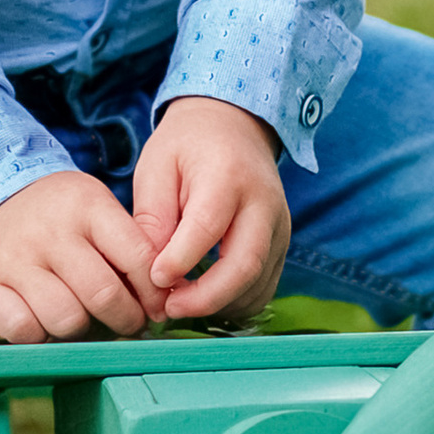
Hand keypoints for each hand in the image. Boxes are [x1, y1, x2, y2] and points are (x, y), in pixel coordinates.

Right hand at [0, 168, 168, 341]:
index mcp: (87, 206)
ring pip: (66, 319)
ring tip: (84, 317)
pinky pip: (24, 331)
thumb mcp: (96, 209)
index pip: (138, 257)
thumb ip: (129, 246)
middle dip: (126, 320)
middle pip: (103, 296)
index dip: (155, 293)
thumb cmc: (58, 214)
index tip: (157, 308)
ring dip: (82, 330)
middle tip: (128, 323)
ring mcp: (15, 259)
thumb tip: (164, 300)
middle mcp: (50, 232)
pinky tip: (44, 319)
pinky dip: (40, 335)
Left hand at [130, 95, 290, 323]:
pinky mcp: (281, 245)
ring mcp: (279, 226)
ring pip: (257, 285)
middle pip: (245, 265)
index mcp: (227, 175)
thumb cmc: (187, 146)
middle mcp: (263, 203)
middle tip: (167, 309)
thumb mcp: (156, 167)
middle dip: (205, 298)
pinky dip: (234, 302)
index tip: (153, 280)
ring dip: (218, 305)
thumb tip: (152, 273)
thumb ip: (152, 218)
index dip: (179, 260)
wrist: (232, 125)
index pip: (207, 227)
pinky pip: (263, 287)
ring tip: (180, 302)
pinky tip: (203, 296)